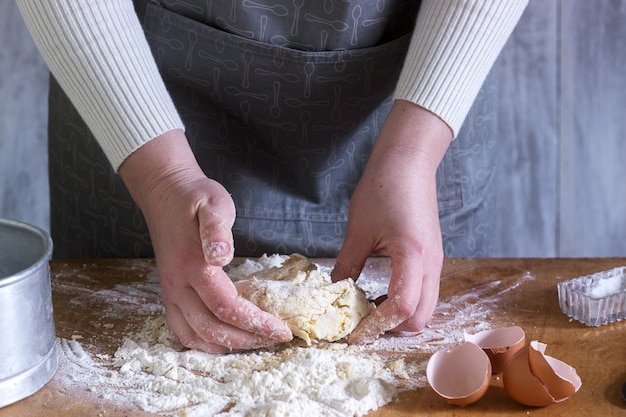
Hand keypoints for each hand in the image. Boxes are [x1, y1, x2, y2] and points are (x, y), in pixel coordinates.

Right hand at [119, 130, 291, 351]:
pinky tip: (224, 342)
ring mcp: (170, 292)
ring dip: (227, 346)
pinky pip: (180, 330)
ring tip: (256, 342)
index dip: (256, 323)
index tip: (282, 329)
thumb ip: (217, 229)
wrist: (164, 193)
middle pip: (211, 328)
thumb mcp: (213, 203)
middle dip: (247, 339)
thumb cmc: (195, 198)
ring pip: (194, 335)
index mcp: (193, 264)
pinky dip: (202, 343)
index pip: (226, 307)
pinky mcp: (168, 294)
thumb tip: (222, 256)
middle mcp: (178, 284)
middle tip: (276, 338)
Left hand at [331, 100, 451, 343]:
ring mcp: (436, 262)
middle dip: (391, 329)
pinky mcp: (433, 257)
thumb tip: (332, 295)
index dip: (376, 326)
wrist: (408, 162)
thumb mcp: (358, 231)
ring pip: (425, 308)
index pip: (401, 308)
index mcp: (413, 256)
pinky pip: (423, 292)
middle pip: (421, 319)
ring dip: (398, 317)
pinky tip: (379, 292)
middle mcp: (432, 265)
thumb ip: (347, 266)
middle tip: (360, 323)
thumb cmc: (383, 189)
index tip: (352, 334)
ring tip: (367, 308)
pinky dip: (404, 302)